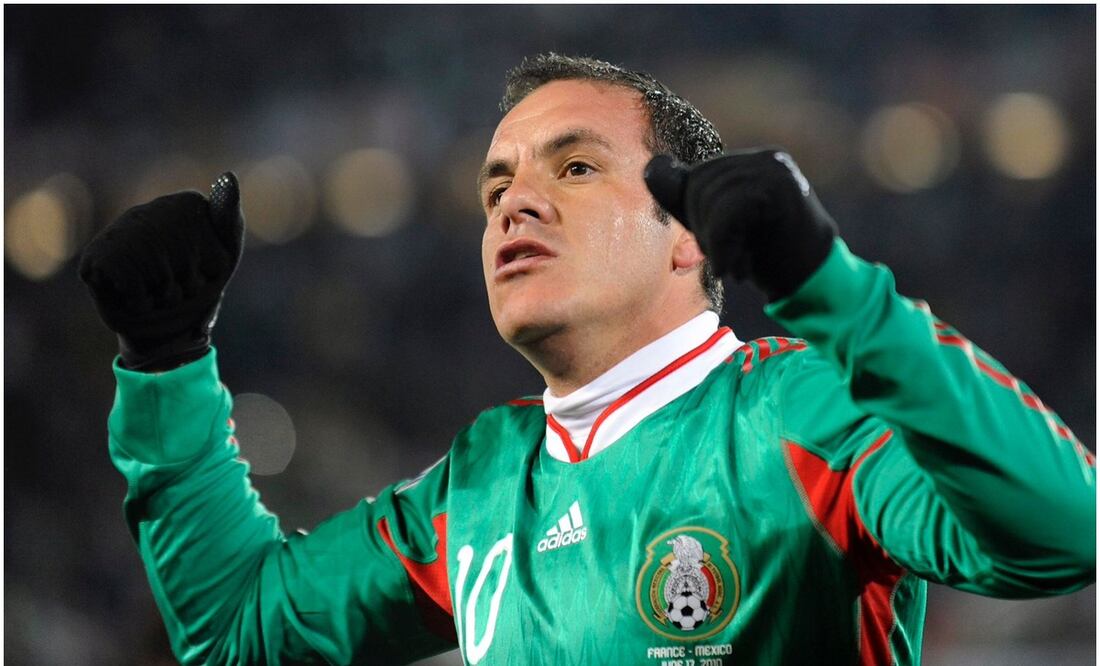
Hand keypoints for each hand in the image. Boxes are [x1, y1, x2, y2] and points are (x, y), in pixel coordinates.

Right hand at [78, 172, 244, 370]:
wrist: (166, 326)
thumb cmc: (200, 286)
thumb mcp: (224, 255)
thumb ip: (227, 218)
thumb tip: (228, 177)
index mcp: (186, 205)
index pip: (215, 246)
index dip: (214, 269)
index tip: (208, 271)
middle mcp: (149, 211)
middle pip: (186, 262)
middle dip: (188, 287)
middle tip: (180, 288)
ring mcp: (120, 232)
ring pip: (160, 274)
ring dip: (165, 296)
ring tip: (159, 292)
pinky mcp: (98, 258)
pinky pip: (133, 286)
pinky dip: (141, 303)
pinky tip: (136, 297)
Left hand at [644, 148, 836, 301]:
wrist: (812, 283)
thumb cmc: (765, 257)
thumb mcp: (716, 225)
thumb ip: (686, 199)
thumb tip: (652, 166)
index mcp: (750, 162)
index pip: (697, 177)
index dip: (696, 218)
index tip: (719, 249)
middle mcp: (764, 158)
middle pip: (700, 184)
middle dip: (705, 230)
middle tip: (731, 259)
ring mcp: (775, 168)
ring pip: (712, 197)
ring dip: (716, 243)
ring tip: (739, 264)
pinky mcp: (782, 186)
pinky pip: (729, 210)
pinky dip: (724, 245)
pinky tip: (738, 267)